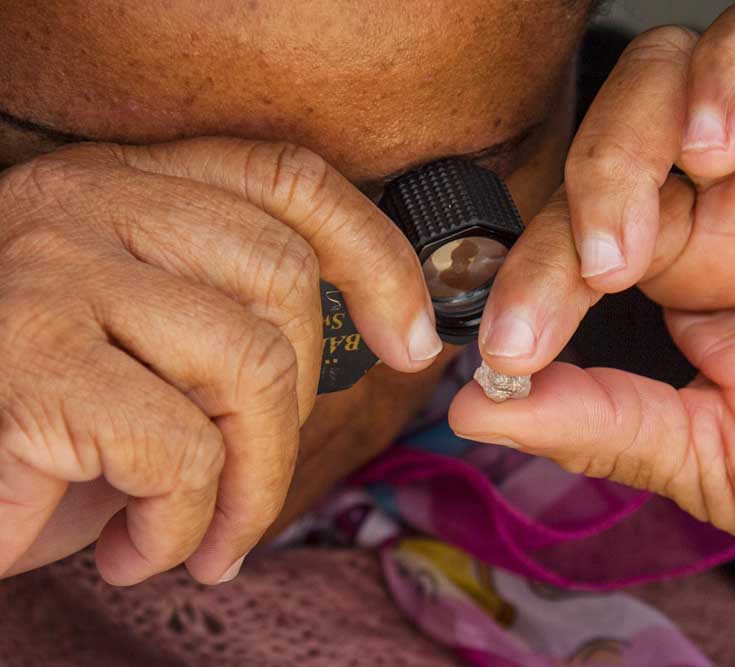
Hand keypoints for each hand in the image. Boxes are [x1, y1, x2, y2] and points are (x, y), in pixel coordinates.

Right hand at [0, 138, 441, 584]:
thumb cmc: (42, 423)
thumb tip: (382, 338)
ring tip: (198, 537)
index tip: (410, 341)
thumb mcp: (148, 349)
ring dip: (247, 486)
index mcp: (125, 187)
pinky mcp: (28, 364)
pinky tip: (133, 550)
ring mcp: (50, 274)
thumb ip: (233, 317)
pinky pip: (180, 452)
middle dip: (293, 417)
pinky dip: (181, 526)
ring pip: (249, 366)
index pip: (285, 180)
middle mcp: (82, 203)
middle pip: (282, 281)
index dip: (374, 255)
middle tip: (246, 492)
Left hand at [452, 0, 734, 599]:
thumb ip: (602, 423)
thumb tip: (475, 408)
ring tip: (715, 152)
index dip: (536, 267)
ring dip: (724, 71)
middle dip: (612, 155)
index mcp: (697, 256)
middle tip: (614, 254)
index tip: (513, 347)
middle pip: (654, 93)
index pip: (589, 213)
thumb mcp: (714, 458)